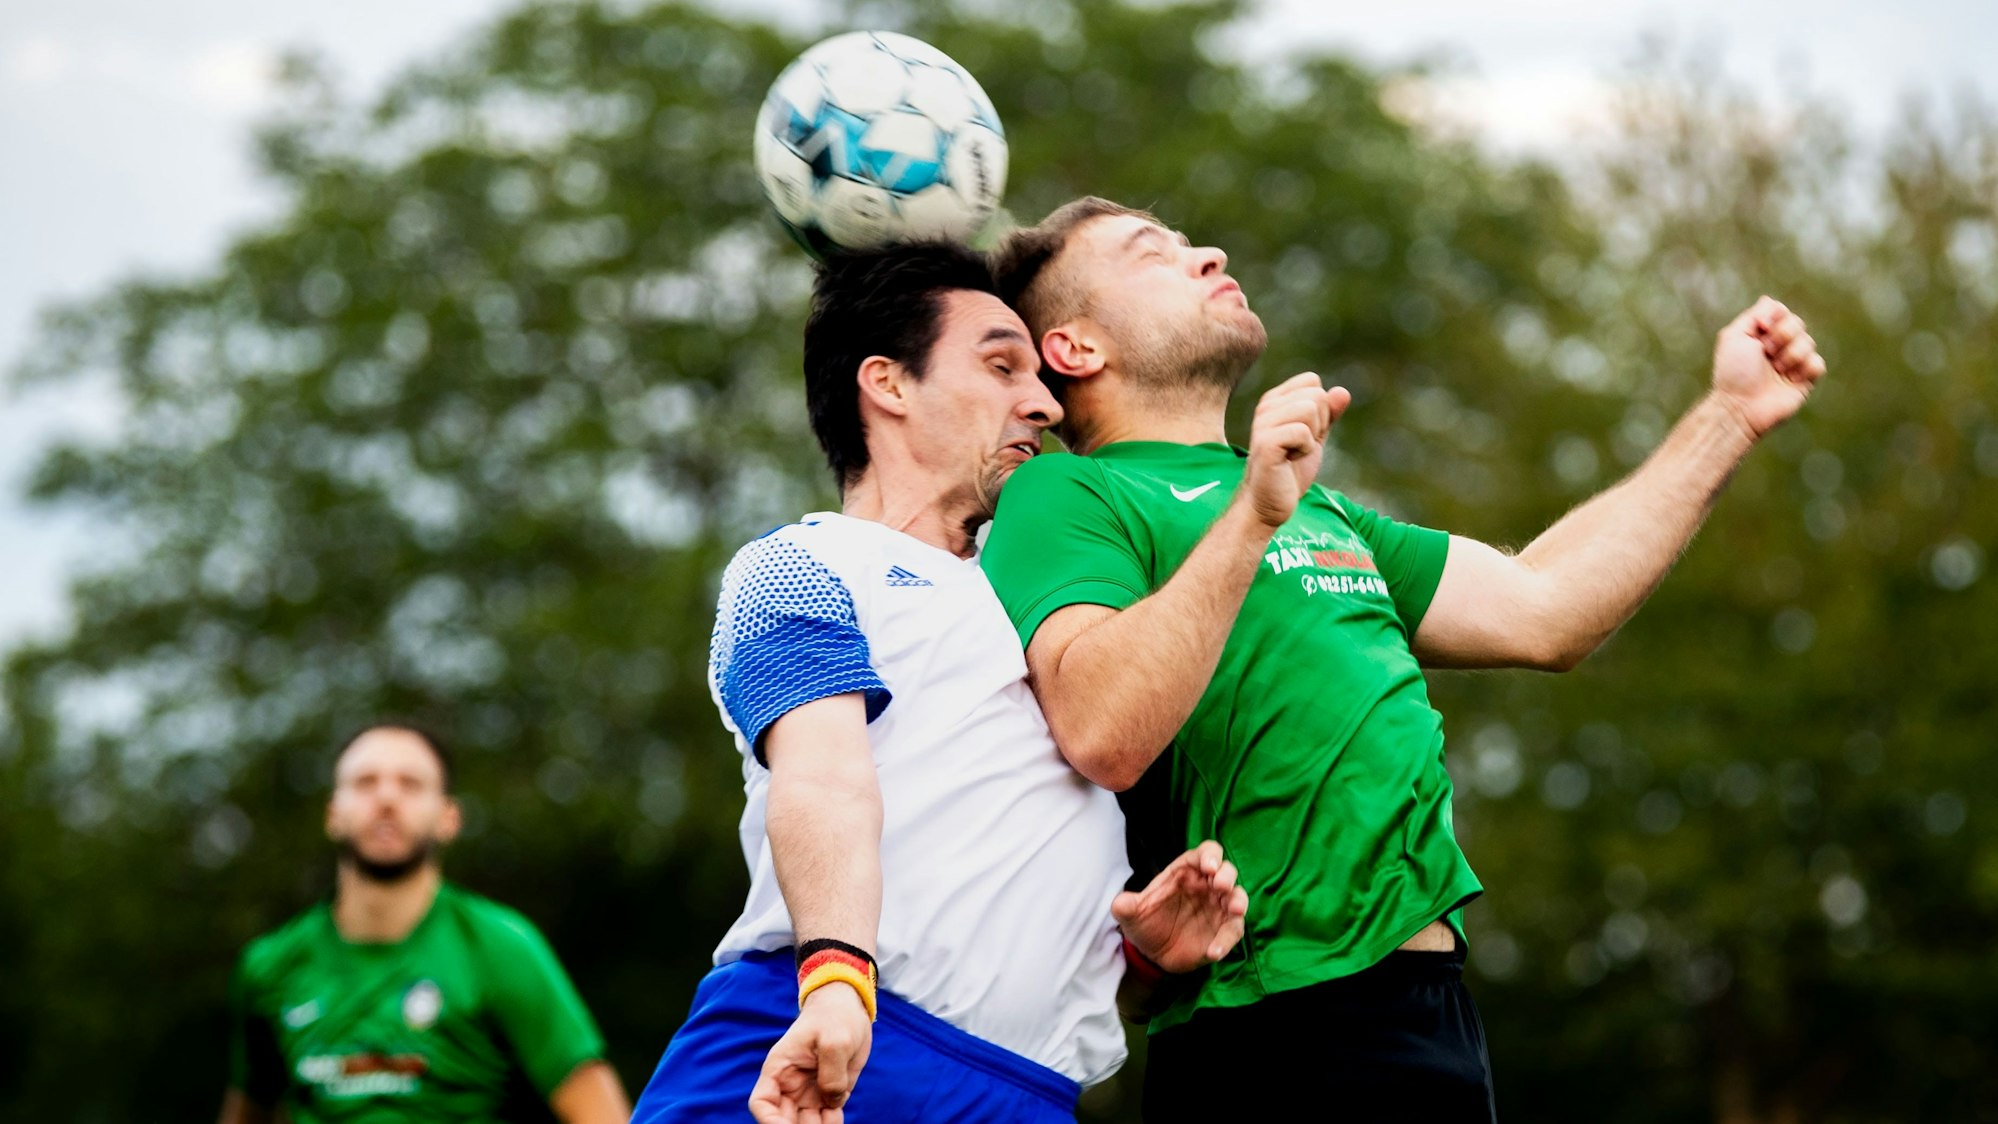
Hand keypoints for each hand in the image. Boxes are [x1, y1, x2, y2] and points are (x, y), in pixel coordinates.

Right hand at [747, 984, 872, 1123]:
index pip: (761, 1103)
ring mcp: (809, 1091)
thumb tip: (832, 1101)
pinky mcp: (829, 1093)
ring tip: (830, 1123)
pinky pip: (826, 1118)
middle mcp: (791, 1084)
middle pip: (784, 1119)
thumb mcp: (836, 1041)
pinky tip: (836, 1118)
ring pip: (806, 1123)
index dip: (770, 1121)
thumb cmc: (836, 1016)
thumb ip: (831, 1074)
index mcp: (780, 1068)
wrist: (850, 1007)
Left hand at [1113, 840, 1248, 972]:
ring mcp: (1217, 909)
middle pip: (1226, 871)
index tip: (1209, 865)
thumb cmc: (1145, 923)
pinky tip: (1214, 951)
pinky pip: (1232, 932)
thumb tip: (1120, 903)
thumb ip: (1126, 906)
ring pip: (1237, 898)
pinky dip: (1226, 940)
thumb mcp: (1131, 914)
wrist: (1150, 953)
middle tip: (1220, 885)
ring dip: (1238, 901)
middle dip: (1227, 875)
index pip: (1205, 854)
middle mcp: (1206, 887)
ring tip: (1235, 910)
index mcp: (1186, 872)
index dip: (1210, 855)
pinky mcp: (1222, 931)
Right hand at [1240, 373, 1350, 528]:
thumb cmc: (1290, 471)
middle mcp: (1266, 406)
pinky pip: (1303, 432)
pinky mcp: (1266, 442)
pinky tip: (1289, 460)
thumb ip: (1329, 413)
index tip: (1306, 432)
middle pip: (1316, 395)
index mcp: (1275, 400)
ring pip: (1310, 409)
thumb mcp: (1315, 437)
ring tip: (1293, 453)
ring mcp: (1263, 422)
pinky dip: (1305, 450)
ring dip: (1311, 438)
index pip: (1312, 381)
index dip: (1321, 408)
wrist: (1269, 503)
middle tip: (1299, 446)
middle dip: (1319, 424)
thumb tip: (1343, 391)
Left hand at [1712, 296, 1826, 436]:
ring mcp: (1793, 363)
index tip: (1761, 327)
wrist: (1740, 406)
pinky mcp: (1805, 380)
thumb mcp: (1734, 337)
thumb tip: (1770, 302)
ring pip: (1808, 342)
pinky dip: (1804, 369)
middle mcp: (1779, 346)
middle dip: (1781, 336)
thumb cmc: (1733, 373)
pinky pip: (1818, 363)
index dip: (1775, 316)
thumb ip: (1753, 315)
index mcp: (1762, 335)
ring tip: (1774, 370)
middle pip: (1797, 323)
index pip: (1781, 311)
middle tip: (1765, 352)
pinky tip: (1789, 379)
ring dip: (1789, 355)